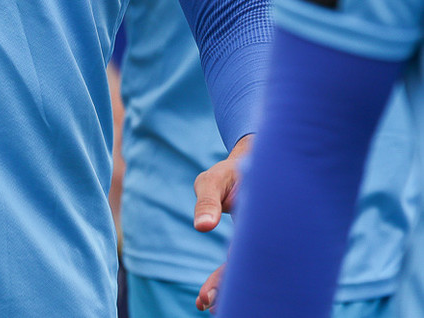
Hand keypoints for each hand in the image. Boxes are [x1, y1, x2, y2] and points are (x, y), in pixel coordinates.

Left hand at [192, 134, 251, 310]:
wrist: (254, 164)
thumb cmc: (231, 172)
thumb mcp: (214, 179)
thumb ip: (207, 201)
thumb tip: (202, 227)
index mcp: (259, 220)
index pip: (245, 258)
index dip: (226, 280)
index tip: (206, 299)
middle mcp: (264, 236)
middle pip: (251, 272)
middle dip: (230, 290)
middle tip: (208, 306)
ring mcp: (262, 243)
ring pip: (250, 273)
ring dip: (231, 289)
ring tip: (206, 305)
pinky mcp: (255, 246)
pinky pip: (246, 268)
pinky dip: (231, 281)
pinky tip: (211, 297)